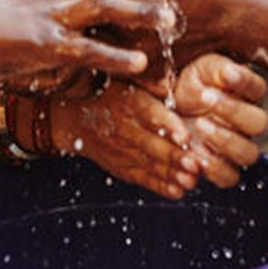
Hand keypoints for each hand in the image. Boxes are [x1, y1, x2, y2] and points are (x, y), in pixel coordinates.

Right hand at [0, 0, 155, 88]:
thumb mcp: (19, 3)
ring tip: (174, 24)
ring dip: (144, 14)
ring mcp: (56, 17)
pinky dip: (118, 56)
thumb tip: (62, 7)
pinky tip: (142, 65)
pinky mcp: (50, 45)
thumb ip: (48, 4)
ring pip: (111, 7)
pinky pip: (91, 49)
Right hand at [48, 81, 205, 200]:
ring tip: (190, 180)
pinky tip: (177, 191)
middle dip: (173, 156)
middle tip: (194, 164)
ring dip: (171, 174)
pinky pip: (140, 178)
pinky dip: (159, 186)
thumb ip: (149, 81)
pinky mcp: (120, 167)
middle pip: (150, 144)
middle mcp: (123, 128)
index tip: (184, 136)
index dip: (167, 126)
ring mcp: (121, 151)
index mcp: (127, 102)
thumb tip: (168, 83)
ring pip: (148, 164)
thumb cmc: (106, 93)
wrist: (72, 117)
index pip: (148, 114)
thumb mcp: (124, 77)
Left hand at [171, 52, 267, 186]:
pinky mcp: (221, 166)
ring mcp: (236, 146)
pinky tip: (195, 155)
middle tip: (207, 100)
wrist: (168, 109)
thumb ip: (217, 70)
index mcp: (246, 93)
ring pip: (248, 154)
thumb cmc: (189, 86)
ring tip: (200, 127)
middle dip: (233, 113)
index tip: (226, 74)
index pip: (257, 87)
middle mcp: (246, 121)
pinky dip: (213, 169)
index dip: (244, 82)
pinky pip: (229, 177)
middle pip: (259, 123)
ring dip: (225, 142)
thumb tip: (230, 72)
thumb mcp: (201, 69)